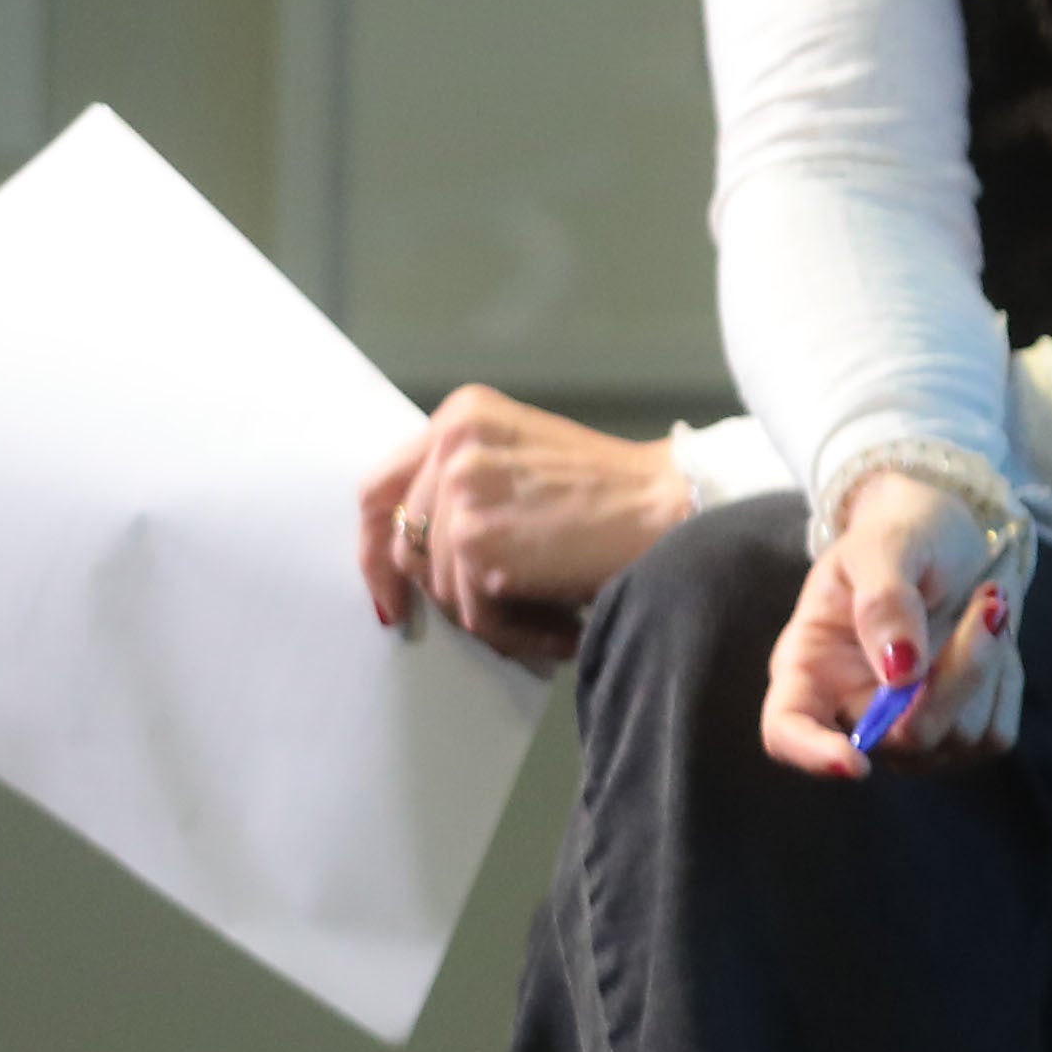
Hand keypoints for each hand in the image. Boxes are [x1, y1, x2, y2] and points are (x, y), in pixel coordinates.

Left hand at [356, 389, 696, 667]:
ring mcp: (460, 491)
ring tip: (555, 615)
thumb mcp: (524, 459)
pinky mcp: (476, 541)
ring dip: (496, 618)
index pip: (380, 490)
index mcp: (461, 416)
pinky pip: (475, 615)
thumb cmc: (616, 496)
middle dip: (449, 595)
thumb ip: (464, 484)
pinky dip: (520, 635)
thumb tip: (409, 557)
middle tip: (502, 619)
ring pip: (442, 588)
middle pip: (408, 548)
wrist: (675, 507)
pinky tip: (565, 628)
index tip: (391, 596)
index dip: (376, 550)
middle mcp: (451, 444)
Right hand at [756, 469, 1020, 778]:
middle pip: (900, 739)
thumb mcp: (885, 545)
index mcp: (808, 664)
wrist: (953, 538)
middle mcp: (849, 709)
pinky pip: (994, 733)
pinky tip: (992, 639)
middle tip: (991, 601)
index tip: (854, 763)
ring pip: (957, 738)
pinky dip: (1005, 681)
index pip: (787, 731)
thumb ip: (884, 601)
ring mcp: (904, 732)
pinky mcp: (958, 737)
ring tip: (987, 604)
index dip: (813, 755)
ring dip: (988, 665)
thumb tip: (900, 672)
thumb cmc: (903, 536)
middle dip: (956, 674)